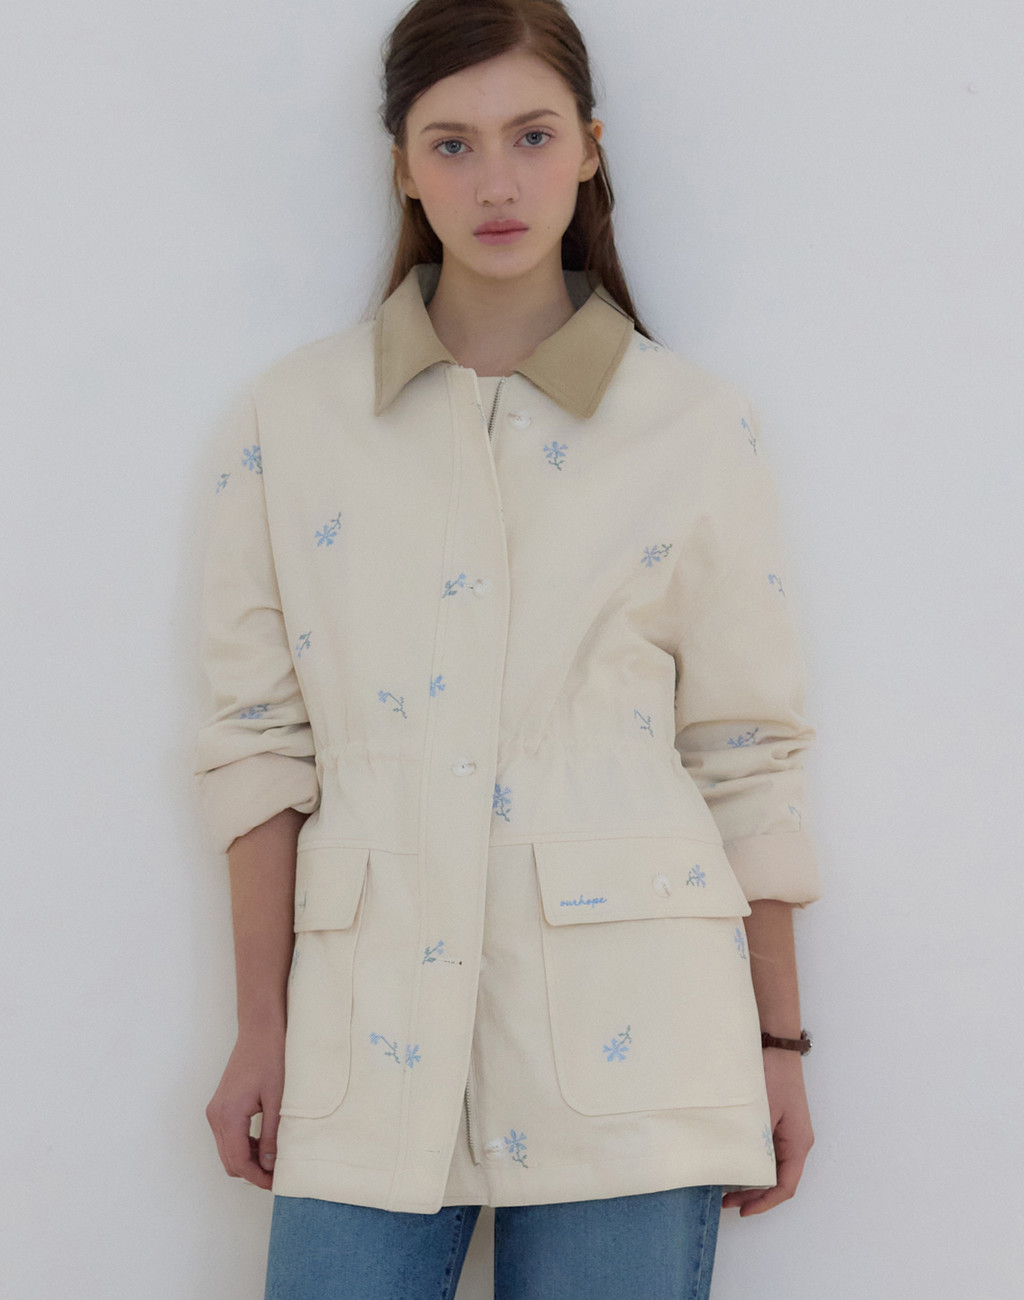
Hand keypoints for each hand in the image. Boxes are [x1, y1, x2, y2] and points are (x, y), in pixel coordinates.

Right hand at [206, 1027, 284, 1189]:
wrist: (260, 1031)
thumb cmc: (271, 1059)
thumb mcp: (277, 1100)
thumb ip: (272, 1135)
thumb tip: (271, 1166)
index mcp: (229, 1115)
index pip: (239, 1162)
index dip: (257, 1178)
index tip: (276, 1184)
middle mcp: (216, 1116)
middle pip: (229, 1161)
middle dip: (252, 1173)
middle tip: (277, 1175)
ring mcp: (215, 1111)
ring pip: (227, 1151)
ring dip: (248, 1160)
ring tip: (274, 1159)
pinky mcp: (220, 1106)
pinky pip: (228, 1137)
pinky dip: (244, 1146)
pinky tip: (264, 1143)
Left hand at [722, 1049, 813, 1214]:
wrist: (775, 1044)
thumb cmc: (771, 1075)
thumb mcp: (761, 1112)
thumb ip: (752, 1141)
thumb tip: (735, 1167)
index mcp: (798, 1144)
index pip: (785, 1186)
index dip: (764, 1203)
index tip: (742, 1210)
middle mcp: (796, 1142)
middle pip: (778, 1180)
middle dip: (754, 1194)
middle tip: (726, 1201)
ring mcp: (787, 1133)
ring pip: (771, 1167)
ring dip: (751, 1179)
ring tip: (726, 1186)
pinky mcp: (776, 1123)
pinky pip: (766, 1152)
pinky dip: (750, 1161)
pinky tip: (732, 1161)